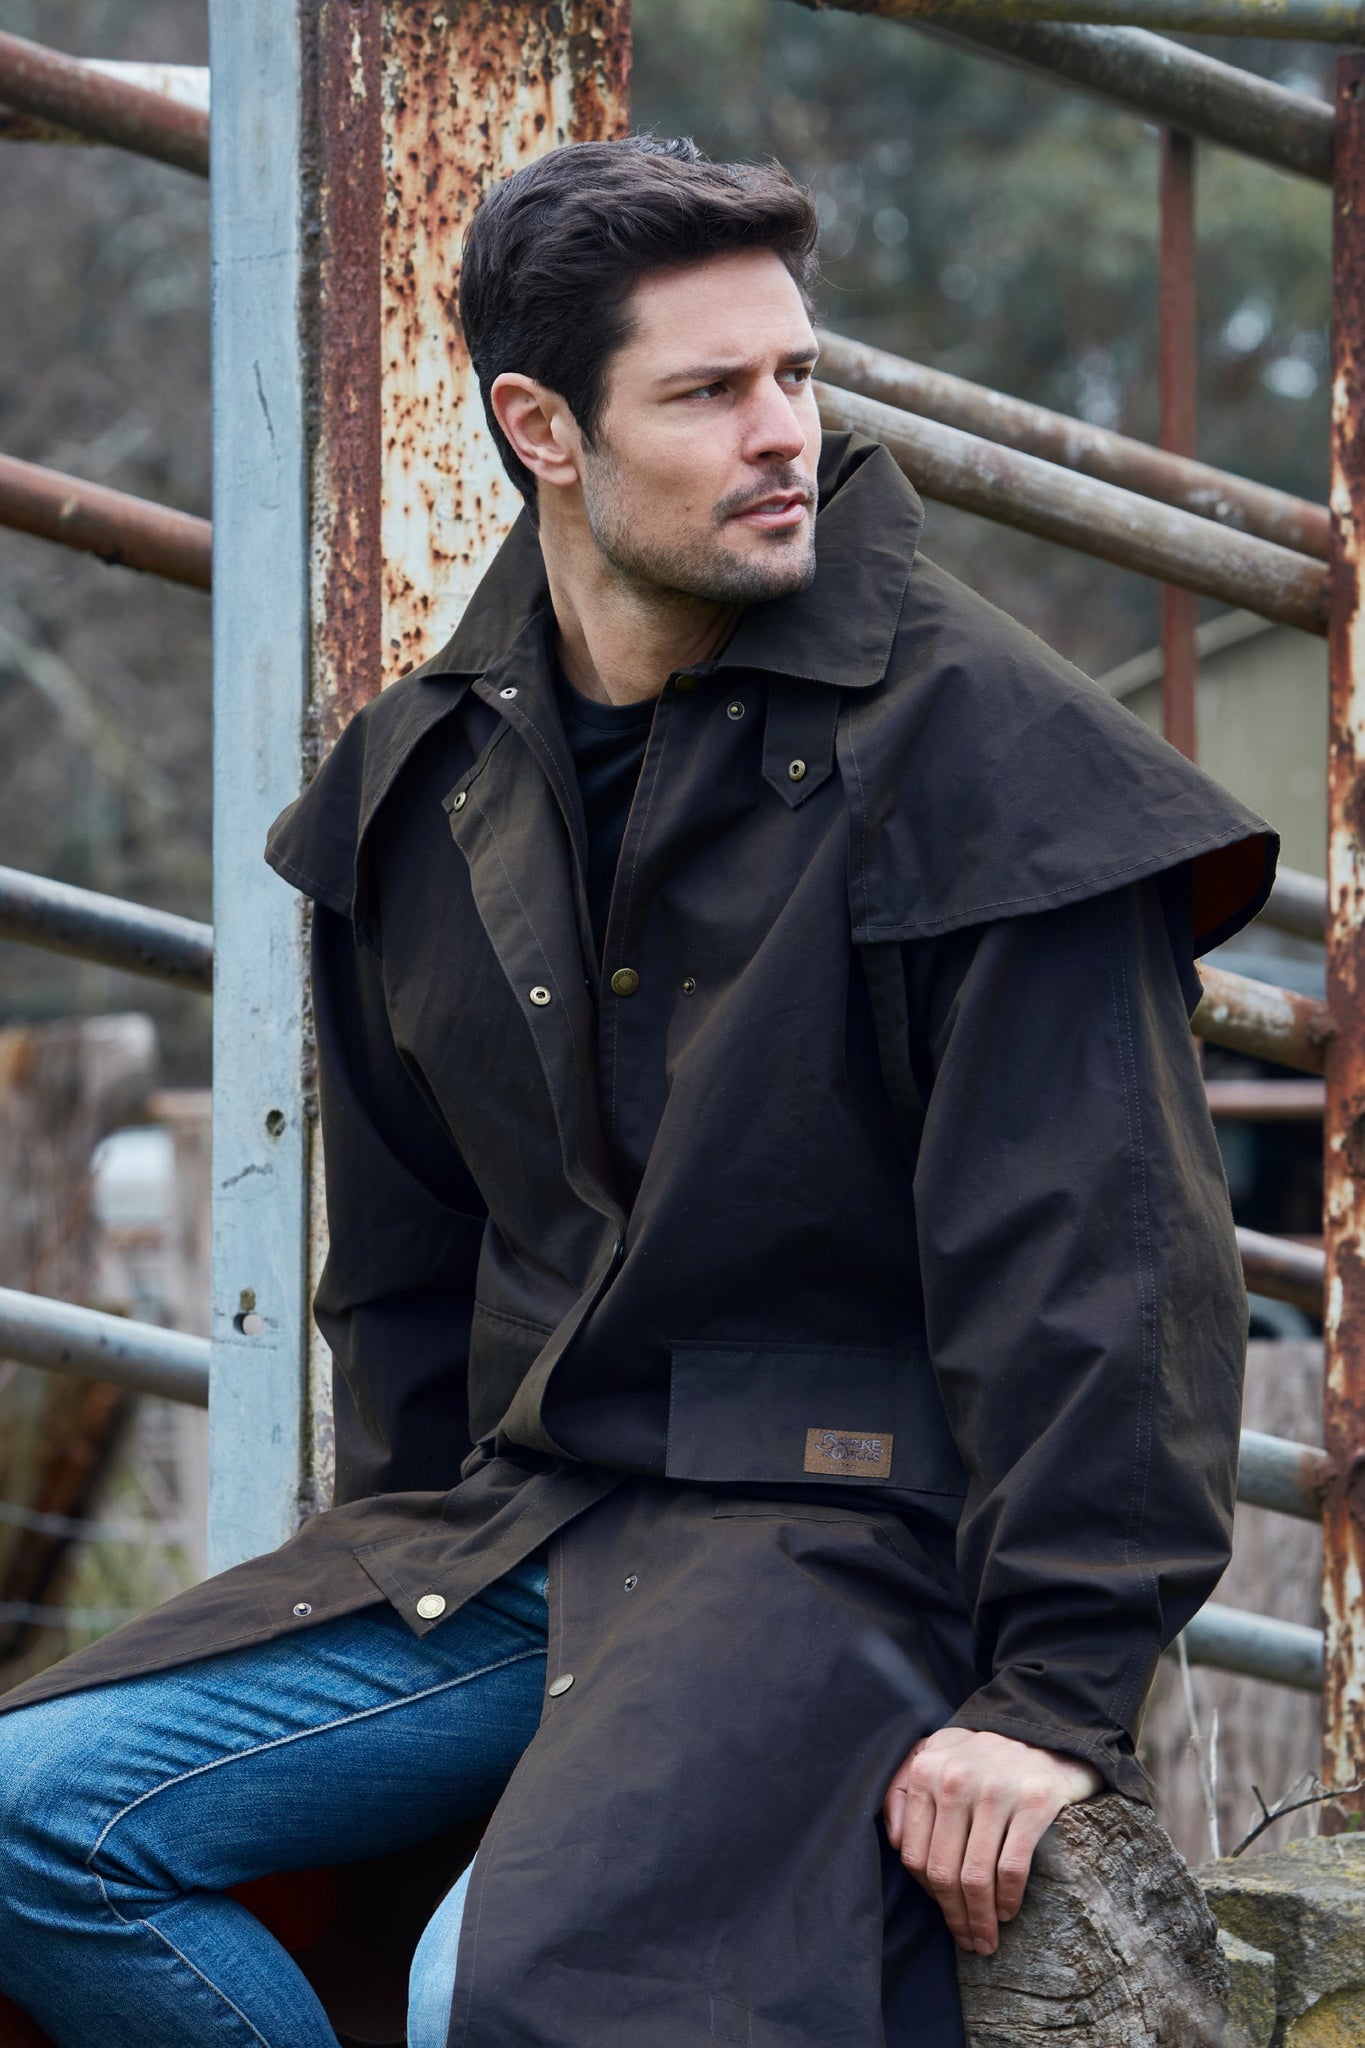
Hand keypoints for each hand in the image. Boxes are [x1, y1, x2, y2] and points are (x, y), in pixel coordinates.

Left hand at [883, 1726, 1101, 1955]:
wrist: (1045, 1732)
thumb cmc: (983, 1755)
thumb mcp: (935, 1755)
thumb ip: (903, 1789)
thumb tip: (894, 1840)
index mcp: (927, 1770)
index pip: (914, 1852)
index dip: (927, 1892)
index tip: (942, 1910)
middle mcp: (956, 1779)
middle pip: (944, 1870)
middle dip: (953, 1915)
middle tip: (967, 1941)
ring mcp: (996, 1791)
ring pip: (975, 1875)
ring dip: (979, 1918)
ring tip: (986, 1939)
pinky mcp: (1034, 1802)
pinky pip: (1012, 1867)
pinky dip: (1007, 1899)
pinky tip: (1007, 1912)